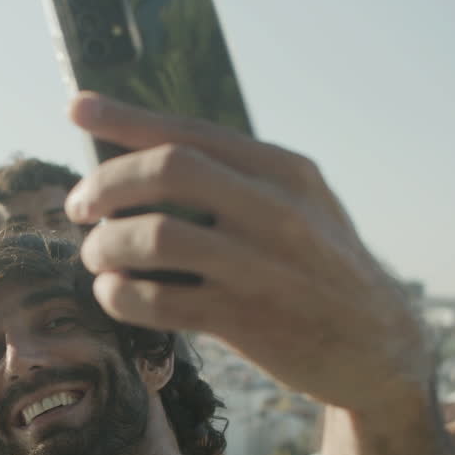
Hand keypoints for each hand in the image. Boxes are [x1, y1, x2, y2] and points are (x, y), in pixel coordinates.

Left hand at [65, 92, 431, 413]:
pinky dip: (121, 296)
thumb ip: (238, 179)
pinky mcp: (246, 321)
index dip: (126, 118)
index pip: (192, 132)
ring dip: (106, 244)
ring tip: (96, 256)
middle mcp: (278, 210)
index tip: (77, 107)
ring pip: (155, 236)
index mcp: (286, 171)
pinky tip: (115, 293)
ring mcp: (262, 266)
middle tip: (80, 206)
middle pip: (169, 169)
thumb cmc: (318, 268)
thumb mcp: (300, 207)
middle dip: (107, 183)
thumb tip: (143, 157)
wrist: (377, 348)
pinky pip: (159, 301)